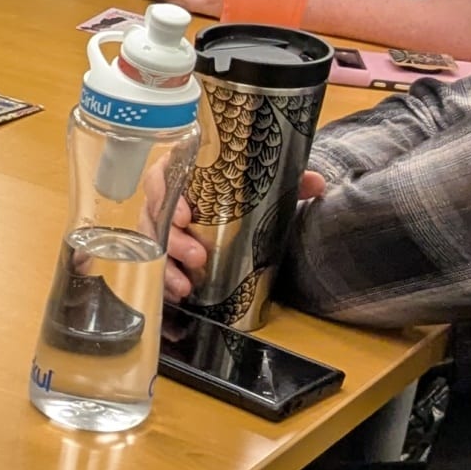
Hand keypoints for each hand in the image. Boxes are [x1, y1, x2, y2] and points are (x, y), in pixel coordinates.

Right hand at [162, 172, 325, 303]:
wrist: (237, 207)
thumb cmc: (241, 189)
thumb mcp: (264, 184)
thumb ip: (288, 181)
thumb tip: (316, 184)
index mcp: (184, 173)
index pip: (163, 177)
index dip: (167, 195)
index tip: (185, 215)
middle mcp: (168, 199)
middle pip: (156, 215)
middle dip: (174, 240)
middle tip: (198, 257)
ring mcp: (163, 227)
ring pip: (154, 245)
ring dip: (167, 267)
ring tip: (186, 287)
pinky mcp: (167, 252)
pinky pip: (157, 266)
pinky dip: (166, 282)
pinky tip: (178, 296)